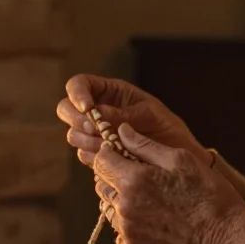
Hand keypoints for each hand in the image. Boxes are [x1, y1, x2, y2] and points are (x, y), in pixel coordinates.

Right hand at [57, 74, 209, 166]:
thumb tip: (96, 113)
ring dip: (87, 140)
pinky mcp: (98, 154)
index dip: (77, 94)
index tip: (87, 108)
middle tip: (95, 130)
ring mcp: (95, 134)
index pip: (79, 85)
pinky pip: (84, 155)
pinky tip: (113, 157)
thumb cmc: (167, 128)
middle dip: (76, 119)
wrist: (178, 159)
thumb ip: (123, 114)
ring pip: (73, 134)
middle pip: (66, 109)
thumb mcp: (149, 115)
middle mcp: (98, 112)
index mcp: (110, 92)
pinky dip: (94, 157)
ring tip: (110, 145)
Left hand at [93, 124, 244, 243]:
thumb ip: (145, 145)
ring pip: (108, 203)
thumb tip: (121, 131)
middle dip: (115, 172)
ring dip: (120, 194)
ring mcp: (127, 228)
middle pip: (102, 182)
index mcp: (134, 180)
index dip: (111, 151)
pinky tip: (151, 210)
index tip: (125, 151)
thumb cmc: (208, 194)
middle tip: (140, 171)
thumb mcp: (181, 159)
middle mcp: (124, 206)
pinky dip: (127, 214)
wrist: (225, 238)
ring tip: (148, 192)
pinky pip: (119, 223)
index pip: (101, 159)